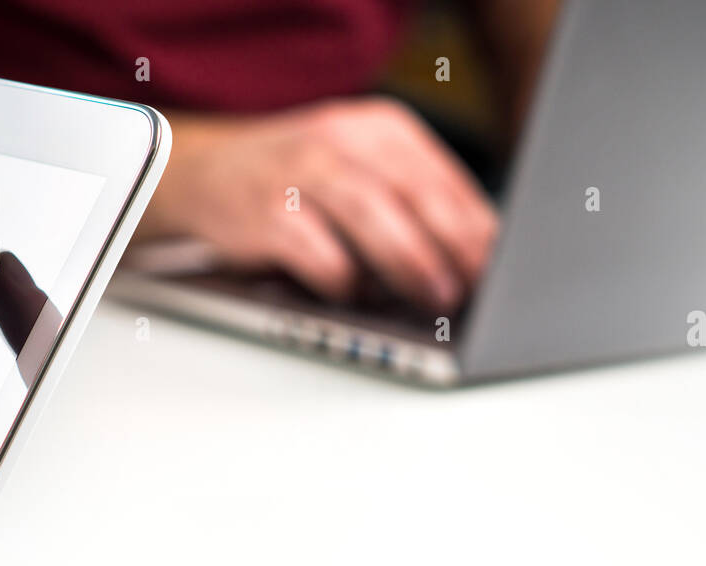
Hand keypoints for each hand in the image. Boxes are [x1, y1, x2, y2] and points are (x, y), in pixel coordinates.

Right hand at [137, 96, 498, 310]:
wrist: (204, 174)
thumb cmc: (299, 185)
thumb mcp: (362, 174)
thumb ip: (413, 207)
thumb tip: (474, 263)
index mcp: (382, 129)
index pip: (445, 181)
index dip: (478, 229)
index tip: (501, 271)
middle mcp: (344, 140)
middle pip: (416, 193)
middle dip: (455, 246)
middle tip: (477, 288)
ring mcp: (302, 172)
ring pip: (373, 216)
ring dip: (411, 262)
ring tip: (437, 297)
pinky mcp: (265, 212)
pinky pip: (317, 252)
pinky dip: (343, 280)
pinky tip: (356, 296)